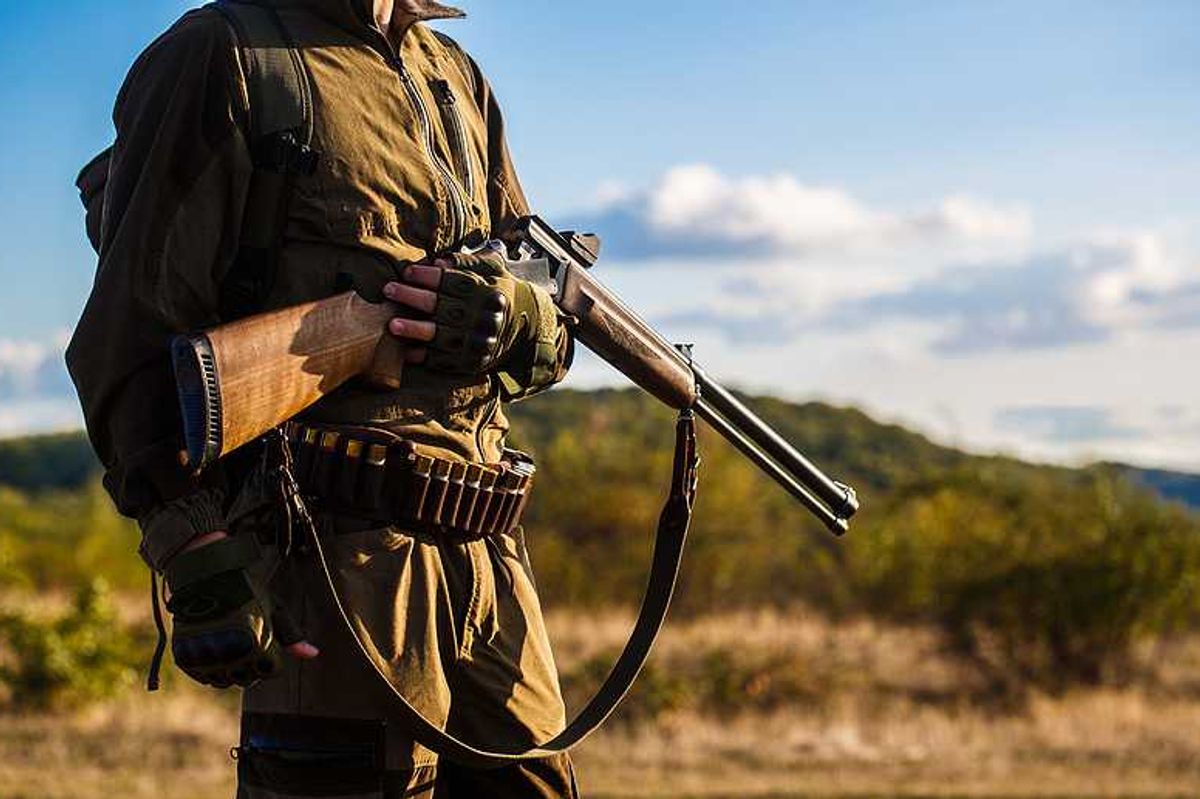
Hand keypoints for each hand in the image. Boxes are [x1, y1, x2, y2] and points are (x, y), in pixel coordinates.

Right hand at [164, 533, 315, 687]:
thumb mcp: (273, 609)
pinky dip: (210, 669)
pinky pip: (204, 677)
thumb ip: (292, 636)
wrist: (204, 575)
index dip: (271, 658)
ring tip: (229, 645)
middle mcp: (230, 653)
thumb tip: (314, 654)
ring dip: (229, 670)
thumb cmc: (246, 591)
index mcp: (256, 643)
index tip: (265, 642)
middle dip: (251, 666)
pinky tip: (214, 648)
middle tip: (245, 643)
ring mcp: (206, 656)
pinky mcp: (186, 656)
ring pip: (224, 682)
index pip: (271, 672)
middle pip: (248, 679)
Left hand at [382, 246, 541, 375]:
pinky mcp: (472, 360)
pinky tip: (407, 352)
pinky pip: (445, 360)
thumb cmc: (500, 293)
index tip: (407, 272)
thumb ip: (466, 264)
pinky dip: (424, 357)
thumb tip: (437, 263)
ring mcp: (477, 341)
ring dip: (415, 330)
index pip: (452, 281)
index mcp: (486, 292)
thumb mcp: (492, 272)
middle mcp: (481, 317)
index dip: (427, 277)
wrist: (528, 330)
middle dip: (412, 298)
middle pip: (442, 306)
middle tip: (388, 290)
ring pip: (441, 335)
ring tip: (392, 326)